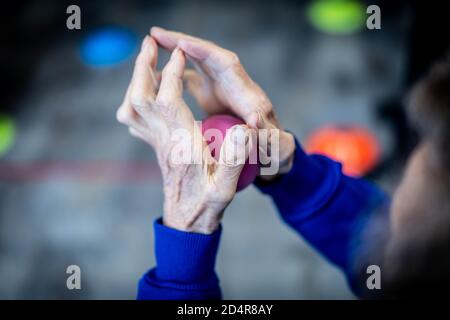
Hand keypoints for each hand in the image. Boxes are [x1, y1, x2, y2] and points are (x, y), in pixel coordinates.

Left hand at [116, 36, 251, 233]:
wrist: (188, 221)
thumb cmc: (209, 201)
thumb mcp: (227, 184)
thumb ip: (235, 158)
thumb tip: (242, 130)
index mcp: (182, 144)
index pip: (169, 101)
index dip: (172, 74)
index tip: (180, 53)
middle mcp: (163, 141)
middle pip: (140, 99)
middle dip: (143, 67)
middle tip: (150, 43)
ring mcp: (155, 143)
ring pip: (131, 107)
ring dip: (136, 80)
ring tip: (146, 60)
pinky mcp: (154, 146)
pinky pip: (133, 118)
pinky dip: (134, 99)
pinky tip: (144, 92)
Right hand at [150, 27, 295, 178]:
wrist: (275, 150)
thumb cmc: (277, 149)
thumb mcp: (276, 145)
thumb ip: (267, 135)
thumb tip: (254, 121)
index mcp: (247, 95)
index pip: (226, 64)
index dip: (205, 52)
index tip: (183, 44)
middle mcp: (234, 85)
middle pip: (208, 55)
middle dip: (183, 43)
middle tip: (156, 34)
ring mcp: (223, 89)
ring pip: (198, 63)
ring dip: (176, 51)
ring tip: (151, 44)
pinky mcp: (214, 96)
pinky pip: (193, 76)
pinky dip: (176, 72)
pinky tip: (156, 73)